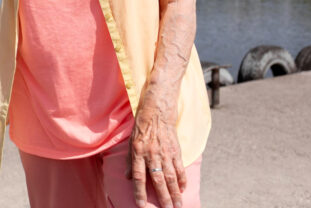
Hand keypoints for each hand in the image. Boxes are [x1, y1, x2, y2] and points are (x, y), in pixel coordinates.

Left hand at [127, 91, 185, 207]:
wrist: (157, 112)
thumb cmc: (141, 128)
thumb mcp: (131, 143)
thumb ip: (130, 161)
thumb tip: (128, 178)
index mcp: (138, 153)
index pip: (139, 177)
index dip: (139, 192)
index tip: (140, 205)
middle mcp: (152, 154)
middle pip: (158, 180)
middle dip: (163, 197)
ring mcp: (165, 153)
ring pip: (171, 177)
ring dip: (174, 193)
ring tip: (178, 205)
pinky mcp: (175, 150)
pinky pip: (179, 168)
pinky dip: (182, 179)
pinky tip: (182, 189)